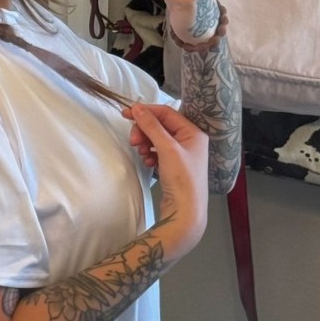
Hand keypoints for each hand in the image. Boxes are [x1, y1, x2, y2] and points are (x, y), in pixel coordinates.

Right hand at [121, 102, 208, 258]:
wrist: (185, 213)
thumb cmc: (182, 179)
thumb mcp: (167, 148)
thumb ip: (152, 126)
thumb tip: (138, 107)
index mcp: (193, 133)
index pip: (166, 113)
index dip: (146, 111)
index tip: (126, 114)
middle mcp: (190, 141)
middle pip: (160, 126)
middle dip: (144, 131)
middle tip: (133, 141)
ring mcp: (182, 155)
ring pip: (157, 139)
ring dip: (146, 143)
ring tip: (141, 153)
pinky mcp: (174, 167)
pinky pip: (158, 152)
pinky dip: (150, 154)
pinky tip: (148, 162)